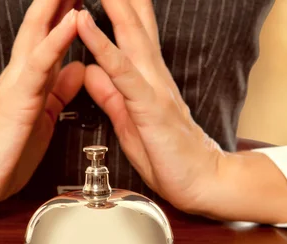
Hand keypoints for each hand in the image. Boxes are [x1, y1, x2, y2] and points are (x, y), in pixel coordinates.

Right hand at [0, 0, 84, 220]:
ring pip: (39, 32)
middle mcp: (22, 72)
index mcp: (31, 78)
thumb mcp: (43, 115)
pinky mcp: (18, 98)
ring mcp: (18, 82)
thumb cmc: (7, 150)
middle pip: (42, 23)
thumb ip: (58, 90)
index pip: (49, 33)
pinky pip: (40, 63)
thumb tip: (76, 68)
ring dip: (56, 3)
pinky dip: (56, 39)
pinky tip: (71, 18)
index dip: (65, 7)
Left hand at [77, 0, 220, 212]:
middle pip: (134, 21)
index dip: (118, 3)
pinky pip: (122, 71)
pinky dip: (102, 45)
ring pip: (129, 34)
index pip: (132, 31)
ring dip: (111, 3)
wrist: (202, 183)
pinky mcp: (149, 106)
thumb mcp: (129, 121)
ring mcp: (153, 88)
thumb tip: (92, 70)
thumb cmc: (169, 156)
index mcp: (147, 78)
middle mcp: (152, 75)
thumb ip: (111, 94)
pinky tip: (84, 24)